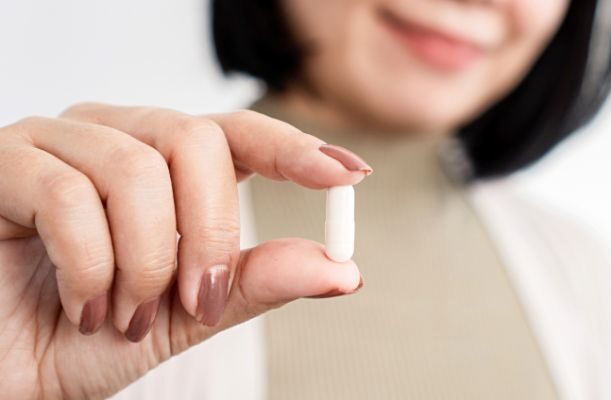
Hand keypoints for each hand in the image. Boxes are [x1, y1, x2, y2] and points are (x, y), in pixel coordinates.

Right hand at [0, 104, 368, 398]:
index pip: (237, 134)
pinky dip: (89, 266)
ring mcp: (57, 142)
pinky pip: (69, 196)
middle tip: (196, 301)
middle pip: (196, 140)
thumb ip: (256, 283)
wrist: (10, 370)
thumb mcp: (189, 314)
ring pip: (137, 171)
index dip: (292, 148)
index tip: (348, 174)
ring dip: (145, 262)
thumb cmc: (90, 335)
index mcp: (164, 166)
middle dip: (209, 232)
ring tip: (123, 315)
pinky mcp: (4, 163)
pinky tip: (82, 303)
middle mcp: (115, 138)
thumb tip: (340, 269)